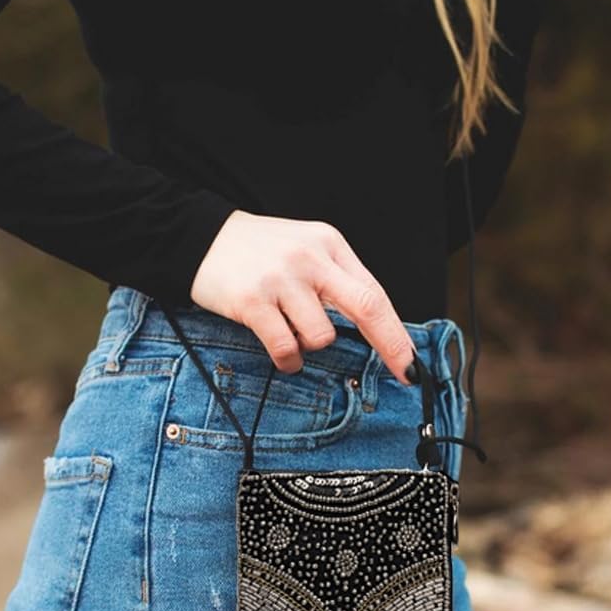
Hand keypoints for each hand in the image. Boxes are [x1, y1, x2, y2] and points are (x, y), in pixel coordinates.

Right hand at [189, 210, 417, 384]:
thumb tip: (373, 325)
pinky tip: (282, 353)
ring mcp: (281, 279)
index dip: (396, 332)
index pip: (374, 292)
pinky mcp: (252, 300)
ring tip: (292, 335)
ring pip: (321, 336)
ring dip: (310, 347)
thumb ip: (335, 280)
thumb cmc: (258, 251)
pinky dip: (288, 360)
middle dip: (390, 346)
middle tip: (402, 373)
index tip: (411, 362)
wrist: (199, 236)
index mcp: (329, 244)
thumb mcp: (304, 249)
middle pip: (365, 307)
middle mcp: (309, 258)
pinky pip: (285, 347)